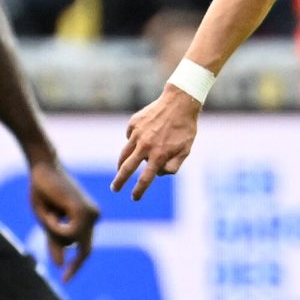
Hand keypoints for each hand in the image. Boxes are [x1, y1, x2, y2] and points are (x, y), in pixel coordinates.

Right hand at [29, 157, 98, 280]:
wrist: (43, 168)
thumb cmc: (44, 192)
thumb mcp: (47, 222)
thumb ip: (55, 241)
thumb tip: (60, 264)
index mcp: (88, 218)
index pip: (85, 248)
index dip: (77, 265)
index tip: (66, 280)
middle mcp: (94, 217)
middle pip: (84, 250)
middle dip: (75, 264)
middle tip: (67, 280)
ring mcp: (91, 215)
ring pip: (71, 241)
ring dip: (53, 232)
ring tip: (47, 213)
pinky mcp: (84, 212)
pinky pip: (67, 233)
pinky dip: (55, 226)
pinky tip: (52, 212)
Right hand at [114, 87, 198, 201]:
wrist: (179, 102)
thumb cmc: (185, 129)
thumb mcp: (185, 151)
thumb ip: (173, 166)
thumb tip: (158, 174)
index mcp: (159, 155)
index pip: (145, 178)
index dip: (138, 190)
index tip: (134, 197)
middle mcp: (146, 146)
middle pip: (127, 168)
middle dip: (119, 181)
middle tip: (114, 188)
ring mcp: (137, 134)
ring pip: (124, 153)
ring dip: (120, 165)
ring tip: (119, 170)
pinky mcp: (134, 124)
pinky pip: (130, 137)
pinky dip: (133, 141)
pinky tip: (142, 138)